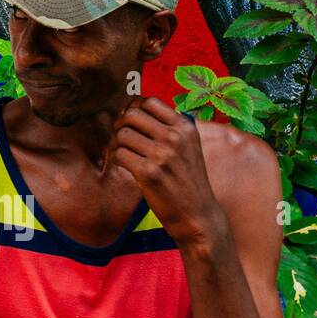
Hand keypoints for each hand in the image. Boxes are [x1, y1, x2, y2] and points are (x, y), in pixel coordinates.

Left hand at [105, 97, 227, 250]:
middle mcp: (175, 137)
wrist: (198, 215)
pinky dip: (118, 159)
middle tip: (123, 138)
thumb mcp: (188, 146)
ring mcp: (162, 155)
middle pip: (131, 114)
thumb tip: (133, 107)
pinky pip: (119, 154)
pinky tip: (127, 166)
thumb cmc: (187, 179)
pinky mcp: (149, 173)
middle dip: (121, 124)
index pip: (149, 101)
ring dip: (117, 143)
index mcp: (185, 127)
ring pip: (122, 134)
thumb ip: (167, 127)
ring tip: (126, 153)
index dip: (134, 109)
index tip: (132, 122)